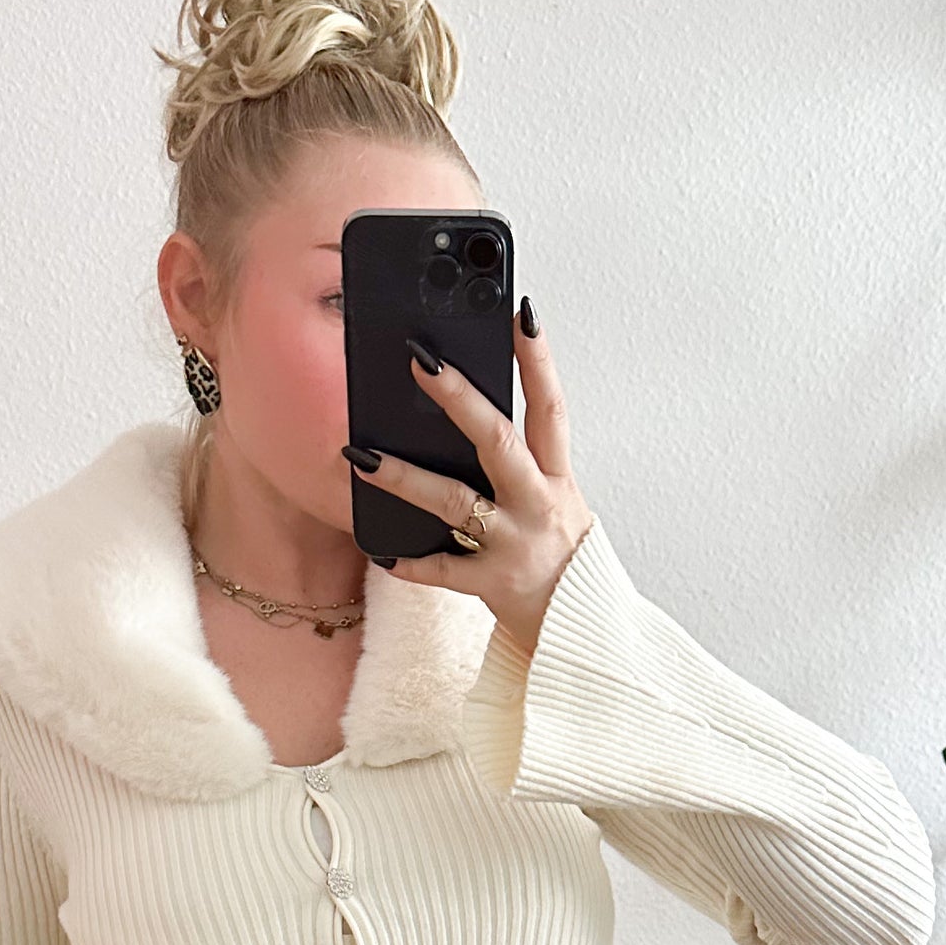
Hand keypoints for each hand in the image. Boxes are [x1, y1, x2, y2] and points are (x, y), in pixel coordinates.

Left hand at [343, 306, 594, 656]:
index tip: (521, 313)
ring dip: (406, 477)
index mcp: (557, 478)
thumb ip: (522, 464)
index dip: (538, 361)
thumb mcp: (556, 501)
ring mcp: (515, 543)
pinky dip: (412, 563)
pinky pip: (444, 570)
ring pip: (456, 502)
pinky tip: (382, 551)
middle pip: (499, 441)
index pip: (551, 407)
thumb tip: (468, 417)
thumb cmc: (560, 558)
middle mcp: (539, 504)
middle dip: (459, 399)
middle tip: (418, 362)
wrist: (584, 631)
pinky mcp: (494, 584)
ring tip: (361, 455)